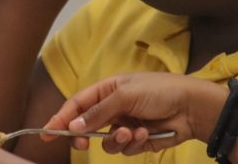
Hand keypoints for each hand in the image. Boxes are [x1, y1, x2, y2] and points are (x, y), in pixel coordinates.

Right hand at [43, 73, 222, 156]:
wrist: (191, 107)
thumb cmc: (158, 91)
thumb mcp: (124, 95)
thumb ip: (97, 112)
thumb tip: (73, 127)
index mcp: (107, 89)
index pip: (77, 104)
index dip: (61, 117)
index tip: (47, 132)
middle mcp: (113, 107)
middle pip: (87, 126)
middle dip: (85, 135)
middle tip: (83, 142)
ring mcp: (124, 124)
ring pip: (105, 141)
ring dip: (116, 139)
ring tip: (130, 132)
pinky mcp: (137, 140)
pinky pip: (124, 148)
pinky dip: (132, 143)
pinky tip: (144, 133)